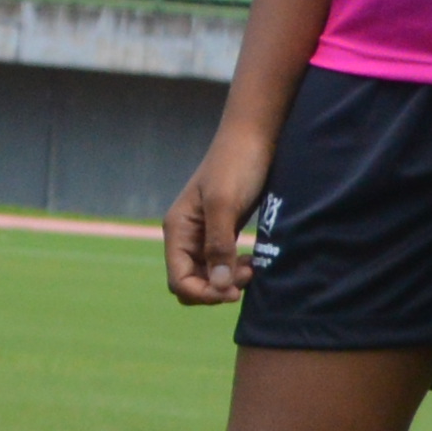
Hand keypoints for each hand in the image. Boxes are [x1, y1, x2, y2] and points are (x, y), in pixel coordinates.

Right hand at [160, 120, 278, 307]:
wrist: (254, 137)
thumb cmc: (236, 165)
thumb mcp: (225, 204)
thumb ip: (218, 245)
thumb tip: (219, 286)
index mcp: (177, 230)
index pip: (178, 280)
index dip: (203, 293)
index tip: (233, 291)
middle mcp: (186, 236)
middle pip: (190, 282)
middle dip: (216, 289)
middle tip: (246, 277)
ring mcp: (203, 235)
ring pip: (208, 276)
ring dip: (227, 281)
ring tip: (251, 268)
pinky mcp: (222, 231)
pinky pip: (221, 264)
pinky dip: (234, 270)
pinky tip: (251, 261)